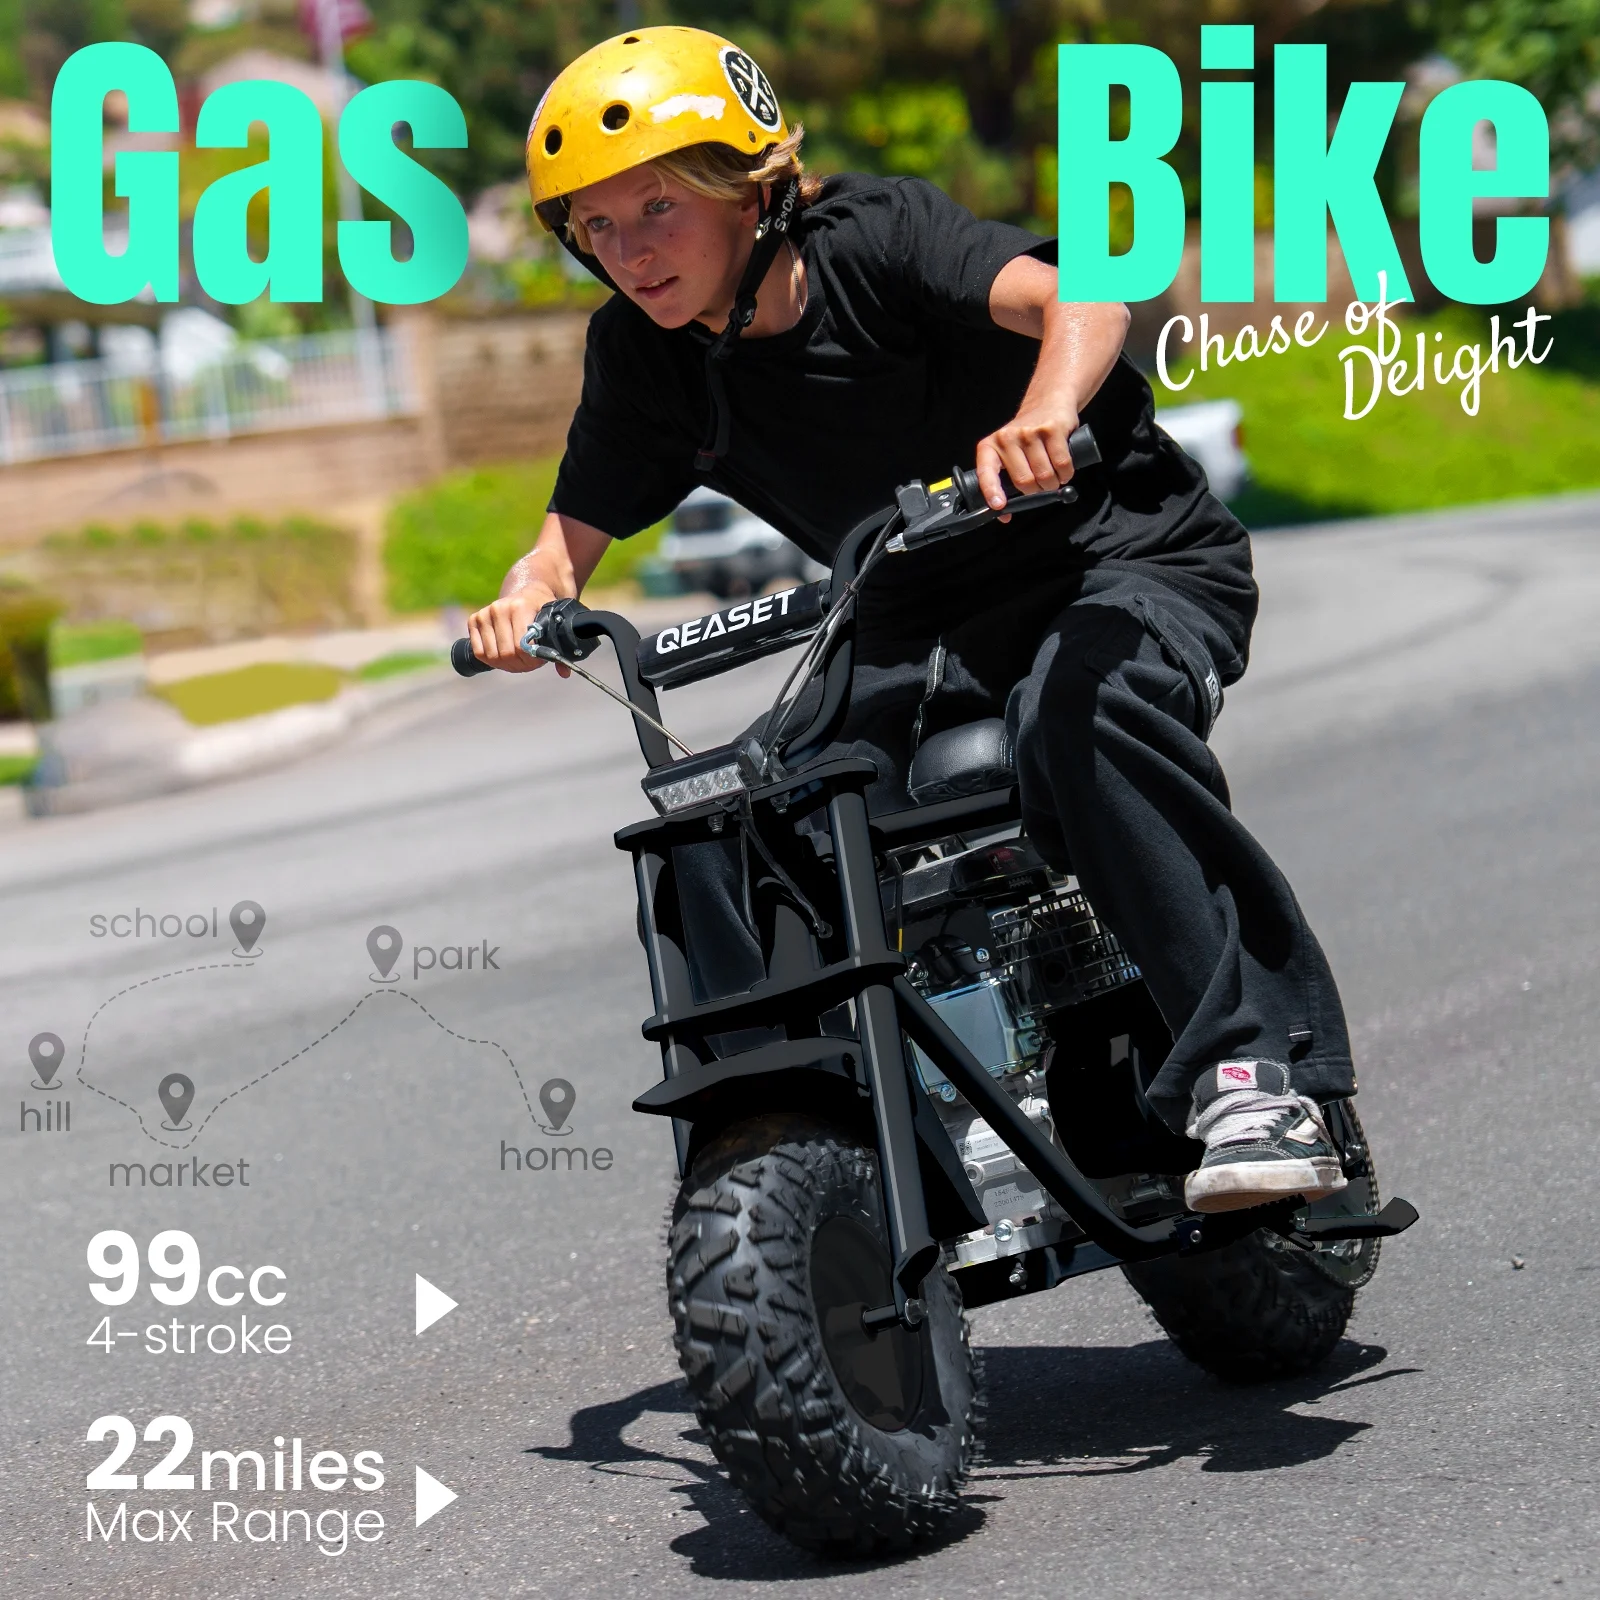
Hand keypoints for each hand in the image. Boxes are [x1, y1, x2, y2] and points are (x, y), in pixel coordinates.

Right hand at [466, 584, 569, 675]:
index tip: (538, 661)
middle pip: (506, 654)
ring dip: (505, 664)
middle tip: (528, 663)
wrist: (527, 593)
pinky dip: (491, 660)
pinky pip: (479, 652)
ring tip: (517, 660)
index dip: (530, 661)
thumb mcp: (554, 624)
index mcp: (520, 607)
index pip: (521, 647)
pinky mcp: (474, 619)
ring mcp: (485, 613)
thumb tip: (565, 673)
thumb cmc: (542, 612)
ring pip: (492, 656)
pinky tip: (503, 656)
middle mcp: (500, 608)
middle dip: (519, 664)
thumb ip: (559, 648)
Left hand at [975, 393, 1081, 516]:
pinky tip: (1064, 471)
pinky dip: (1066, 474)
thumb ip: (1004, 481)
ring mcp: (1029, 432)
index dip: (992, 491)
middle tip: (1041, 486)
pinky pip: (1062, 464)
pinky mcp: (1051, 430)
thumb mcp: (1009, 453)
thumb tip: (1004, 515)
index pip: (986, 472)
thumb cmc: (1027, 435)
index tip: (999, 505)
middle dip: (1036, 491)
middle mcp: (1007, 438)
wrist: (1048, 402)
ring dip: (1053, 484)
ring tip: (1053, 477)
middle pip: (1024, 482)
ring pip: (1045, 476)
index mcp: (990, 446)